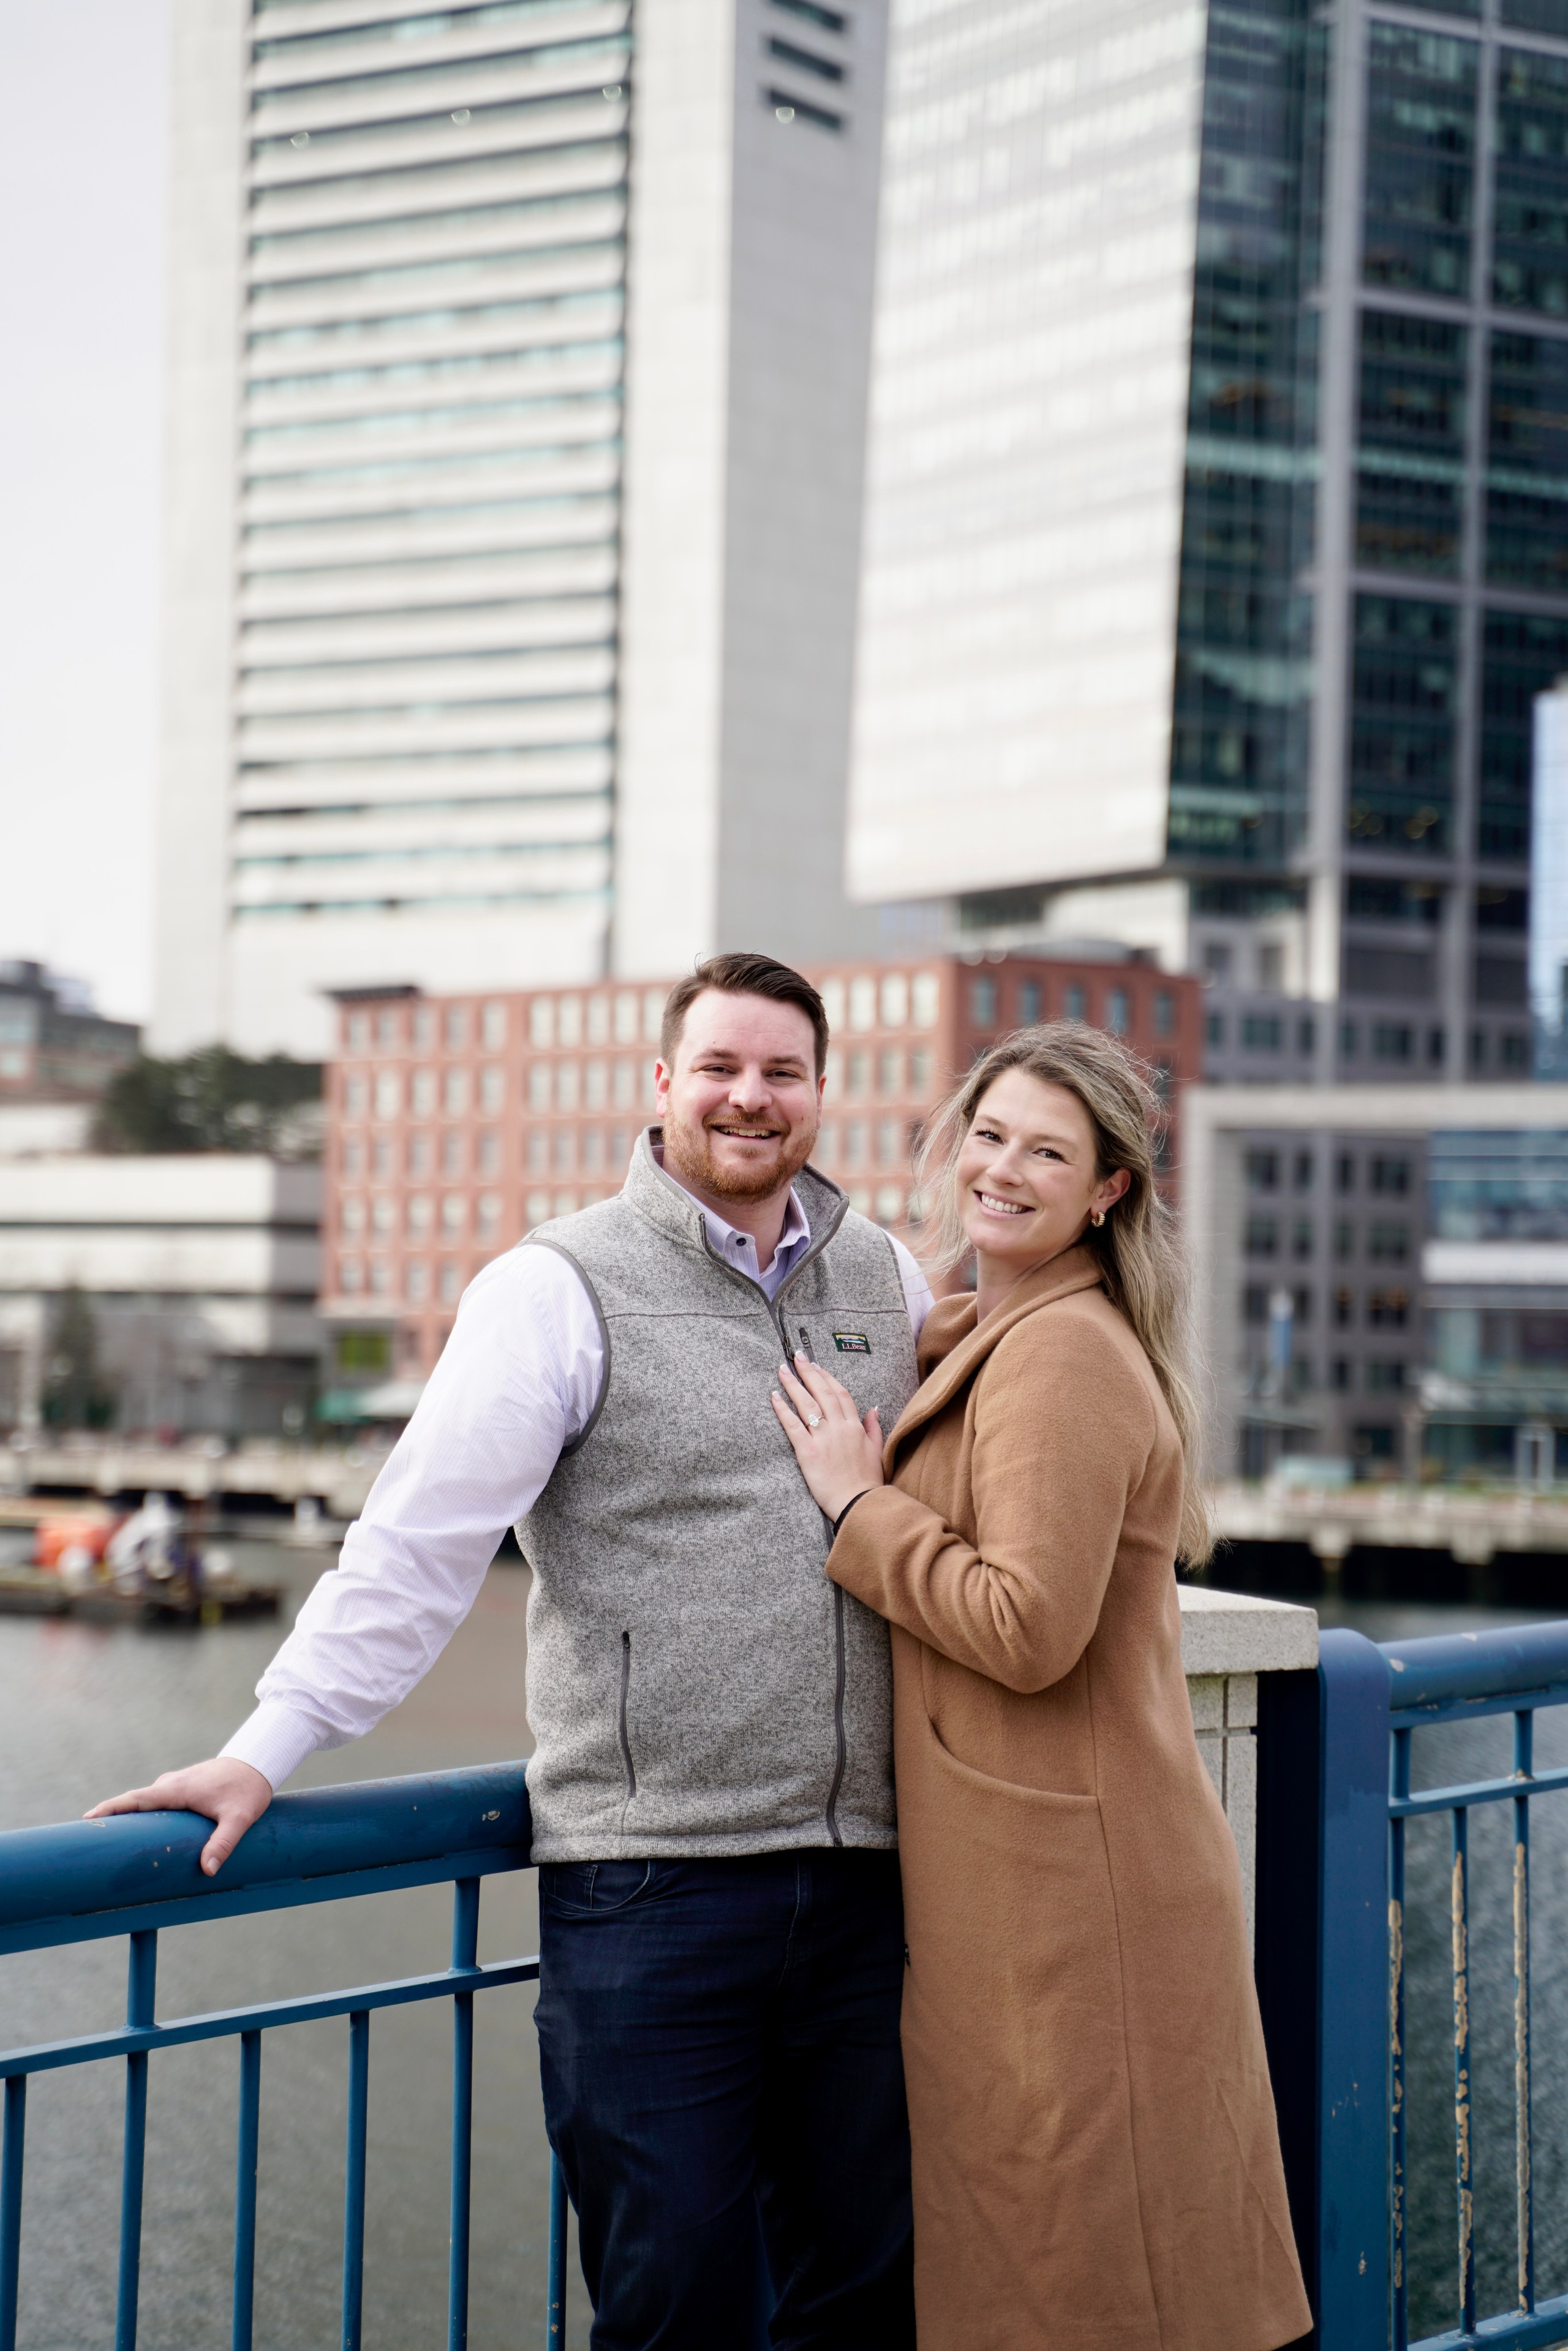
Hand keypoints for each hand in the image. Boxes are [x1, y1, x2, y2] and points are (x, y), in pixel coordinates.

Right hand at [84, 1756, 272, 1876]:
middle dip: (111, 1818)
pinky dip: (144, 1815)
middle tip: (89, 1839)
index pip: (135, 1799)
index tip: (87, 1819)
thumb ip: (223, 1843)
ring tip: (110, 1843)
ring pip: (145, 1804)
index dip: (110, 1809)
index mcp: (176, 1789)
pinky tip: (142, 1833)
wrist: (259, 1761)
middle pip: (134, 1803)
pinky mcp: (183, 1789)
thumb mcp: (239, 1818)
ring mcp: (175, 1786)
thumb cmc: (247, 1788)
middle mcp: (170, 1785)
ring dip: (129, 1819)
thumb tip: (208, 1870)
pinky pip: (157, 1804)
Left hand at [772, 1353, 885, 1524]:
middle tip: (796, 1357)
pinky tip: (774, 1396)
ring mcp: (823, 1438)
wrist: (859, 1504)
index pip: (840, 1394)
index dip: (827, 1378)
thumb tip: (874, 1408)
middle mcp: (839, 1427)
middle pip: (822, 1392)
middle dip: (808, 1372)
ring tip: (782, 1370)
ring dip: (793, 1384)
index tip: (817, 1367)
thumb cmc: (868, 1482)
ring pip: (807, 1404)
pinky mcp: (808, 1451)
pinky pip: (793, 1425)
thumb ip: (874, 1428)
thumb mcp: (877, 1451)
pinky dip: (783, 1409)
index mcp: (855, 1427)